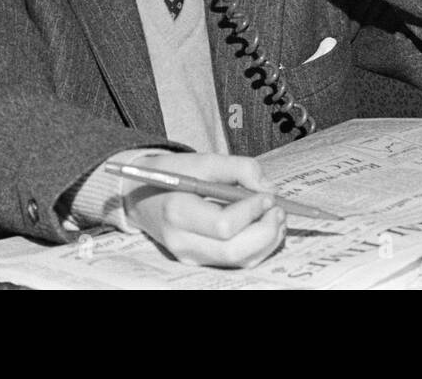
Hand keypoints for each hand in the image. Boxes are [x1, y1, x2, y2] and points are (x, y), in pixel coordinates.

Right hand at [121, 152, 286, 267]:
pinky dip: (258, 246)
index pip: (224, 226)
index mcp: (178, 212)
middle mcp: (183, 241)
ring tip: (276, 216)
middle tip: (279, 209)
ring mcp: (191, 256)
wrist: (142, 195)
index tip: (267, 195)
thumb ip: (238, 168)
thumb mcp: (202, 160)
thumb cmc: (173, 174)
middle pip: (235, 251)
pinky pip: (237, 261)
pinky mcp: (200, 260)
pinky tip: (265, 227)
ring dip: (267, 240)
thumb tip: (268, 188)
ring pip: (240, 260)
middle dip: (266, 231)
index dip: (252, 211)